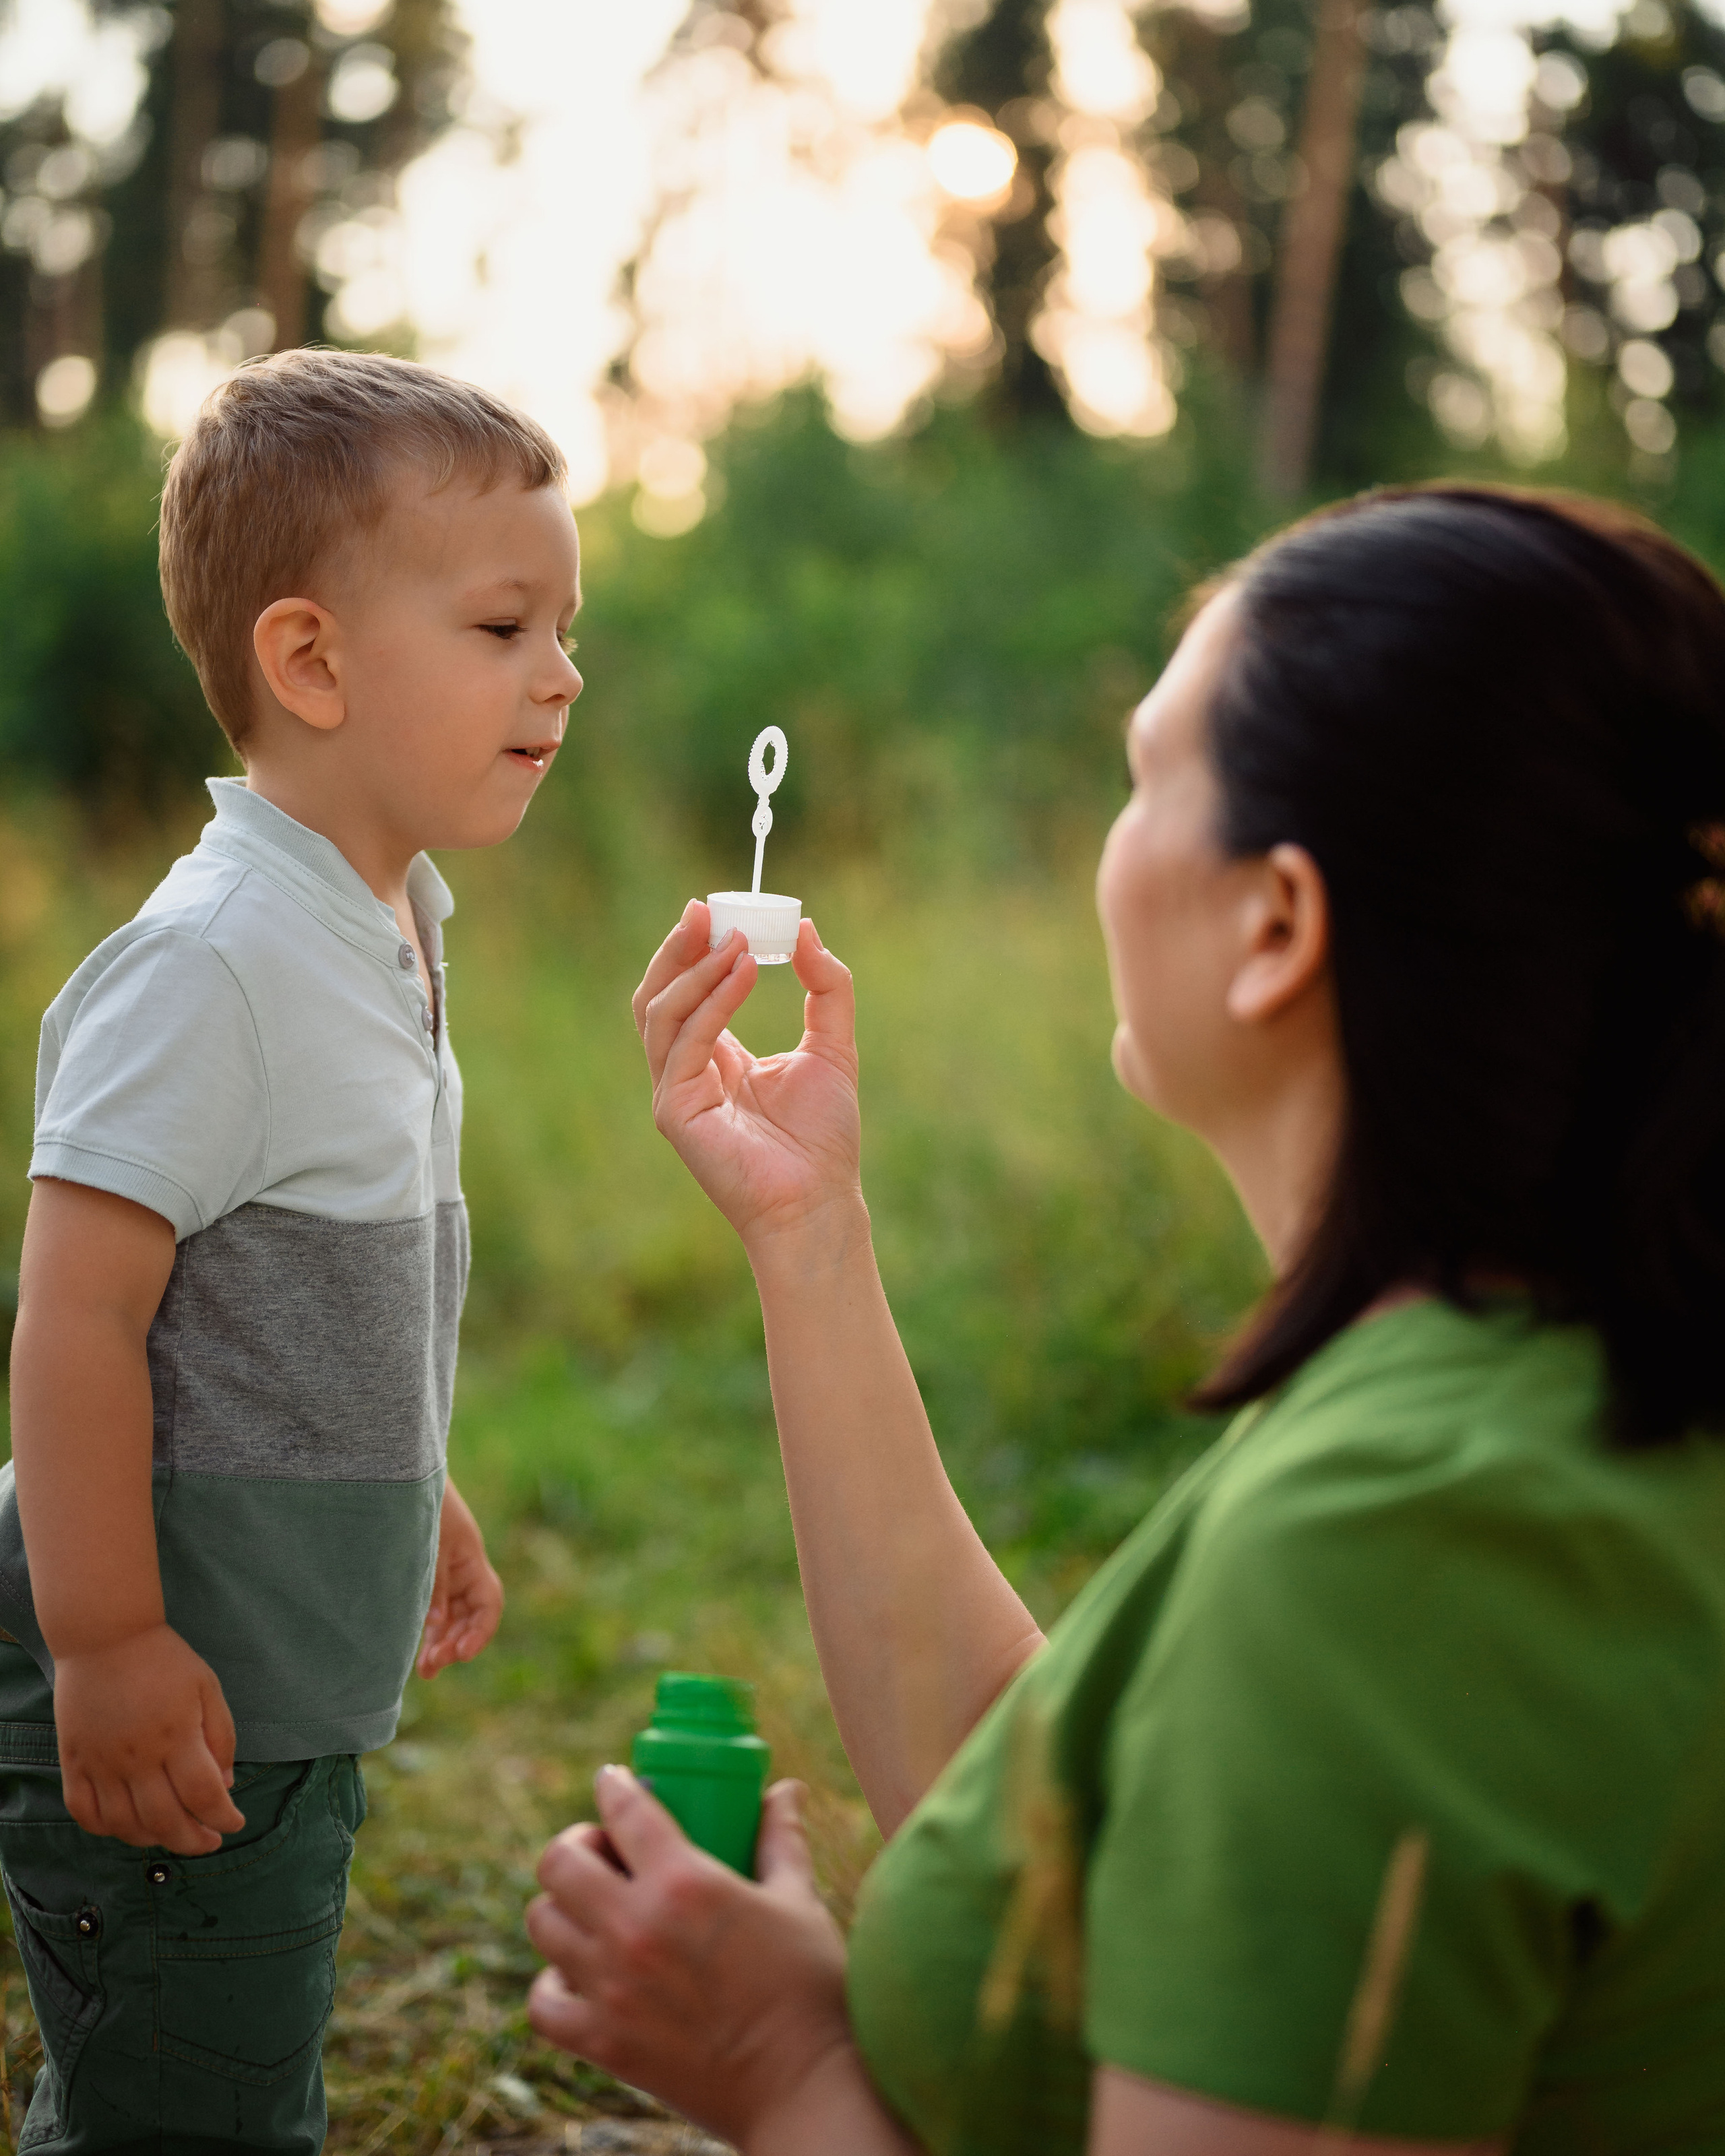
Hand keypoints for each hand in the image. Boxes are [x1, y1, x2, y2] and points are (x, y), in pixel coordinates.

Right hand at [54, 1624, 244, 1854]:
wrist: (105, 1637)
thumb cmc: (164, 1660)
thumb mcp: (207, 1689)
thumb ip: (220, 1738)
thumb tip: (225, 1785)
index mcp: (177, 1736)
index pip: (204, 1796)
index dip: (223, 1818)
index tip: (234, 1824)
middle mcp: (138, 1757)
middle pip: (166, 1820)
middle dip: (194, 1841)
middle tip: (209, 1842)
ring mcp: (102, 1763)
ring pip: (125, 1825)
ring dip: (153, 1840)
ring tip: (173, 1835)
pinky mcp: (75, 1762)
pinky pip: (85, 1811)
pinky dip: (106, 1828)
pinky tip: (127, 1825)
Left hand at [418, 1478, 503, 1677]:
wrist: (393, 1471)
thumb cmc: (413, 1501)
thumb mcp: (427, 1543)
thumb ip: (433, 1583)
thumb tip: (435, 1625)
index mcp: (469, 1556)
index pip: (488, 1602)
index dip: (480, 1632)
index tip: (462, 1657)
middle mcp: (461, 1565)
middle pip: (470, 1614)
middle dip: (456, 1643)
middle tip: (432, 1667)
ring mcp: (444, 1567)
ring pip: (451, 1614)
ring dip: (441, 1641)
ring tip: (424, 1669)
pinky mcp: (425, 1568)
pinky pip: (434, 1605)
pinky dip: (429, 1626)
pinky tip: (416, 1646)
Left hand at [527, 1768, 857, 2147]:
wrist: (802, 2089)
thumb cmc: (809, 1990)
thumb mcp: (798, 1900)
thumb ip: (781, 1838)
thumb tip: (786, 1790)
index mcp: (686, 1884)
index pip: (625, 1810)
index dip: (613, 1785)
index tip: (612, 1780)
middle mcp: (636, 1929)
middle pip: (560, 1861)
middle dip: (577, 1843)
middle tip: (604, 1851)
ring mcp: (612, 1989)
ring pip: (542, 1922)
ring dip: (562, 1905)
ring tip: (593, 1907)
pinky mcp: (604, 2043)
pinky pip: (542, 2001)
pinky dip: (552, 1982)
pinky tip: (582, 1972)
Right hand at [633, 901, 862, 1252]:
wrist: (822, 1200)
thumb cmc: (824, 1138)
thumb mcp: (833, 1047)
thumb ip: (824, 988)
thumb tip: (806, 930)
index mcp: (713, 1058)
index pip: (685, 991)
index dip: (695, 949)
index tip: (718, 907)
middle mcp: (685, 1072)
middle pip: (657, 995)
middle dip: (678, 949)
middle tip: (705, 908)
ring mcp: (673, 1093)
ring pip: (660, 1014)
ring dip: (695, 970)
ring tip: (736, 939)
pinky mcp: (674, 1112)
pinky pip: (684, 1044)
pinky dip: (712, 1002)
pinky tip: (744, 973)